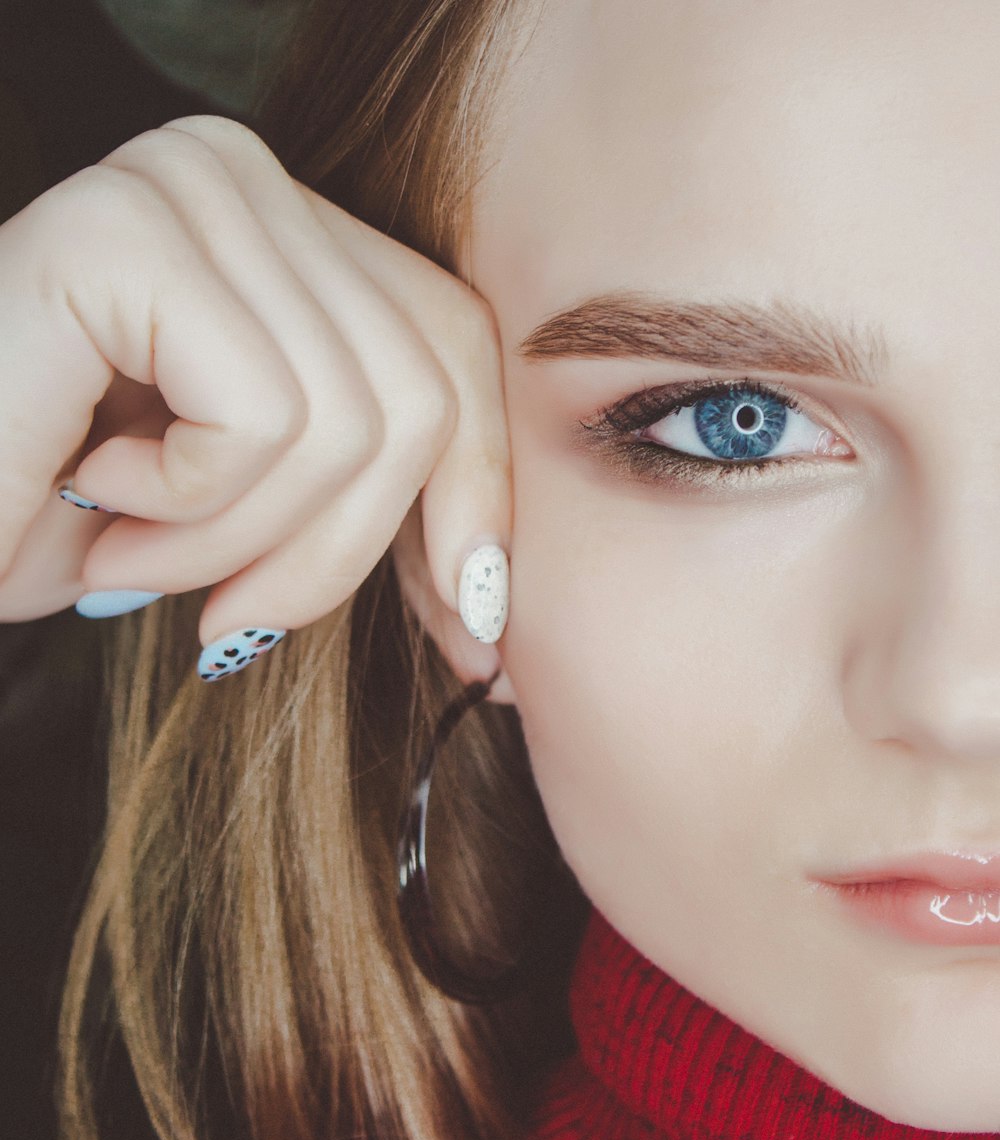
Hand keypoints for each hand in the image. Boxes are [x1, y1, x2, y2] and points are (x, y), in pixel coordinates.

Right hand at [0, 114, 511, 676]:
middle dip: (335, 558)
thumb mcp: (250, 514)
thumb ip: (372, 504)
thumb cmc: (47, 517)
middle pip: (419, 397)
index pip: (454, 348)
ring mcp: (183, 189)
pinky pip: (260, 422)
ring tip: (132, 552)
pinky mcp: (125, 236)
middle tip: (228, 618)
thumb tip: (499, 603)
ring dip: (235, 547)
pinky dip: (183, 509)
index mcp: (281, 224)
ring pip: (349, 426)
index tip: (476, 634)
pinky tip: (89, 492)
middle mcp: (239, 176)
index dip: (481, 501)